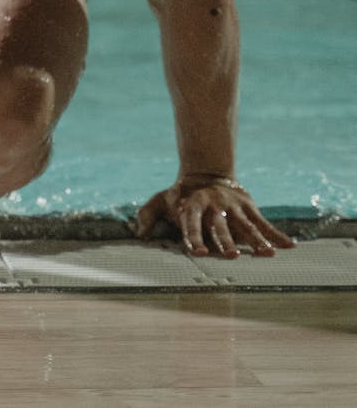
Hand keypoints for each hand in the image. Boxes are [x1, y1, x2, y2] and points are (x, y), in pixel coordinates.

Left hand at [136, 175, 295, 257]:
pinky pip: (264, 222)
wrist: (206, 172)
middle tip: (232, 257)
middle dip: (226, 241)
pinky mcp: (248, 206)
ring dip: (257, 241)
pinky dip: (276, 234)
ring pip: (246, 225)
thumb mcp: (162, 200)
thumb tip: (138, 234)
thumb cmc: (182, 195)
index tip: (199, 253)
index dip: (194, 238)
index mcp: (192, 206)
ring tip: (267, 255)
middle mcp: (214, 206)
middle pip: (221, 227)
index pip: (192, 223)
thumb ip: (148, 214)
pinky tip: (289, 246)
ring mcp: (233, 206)